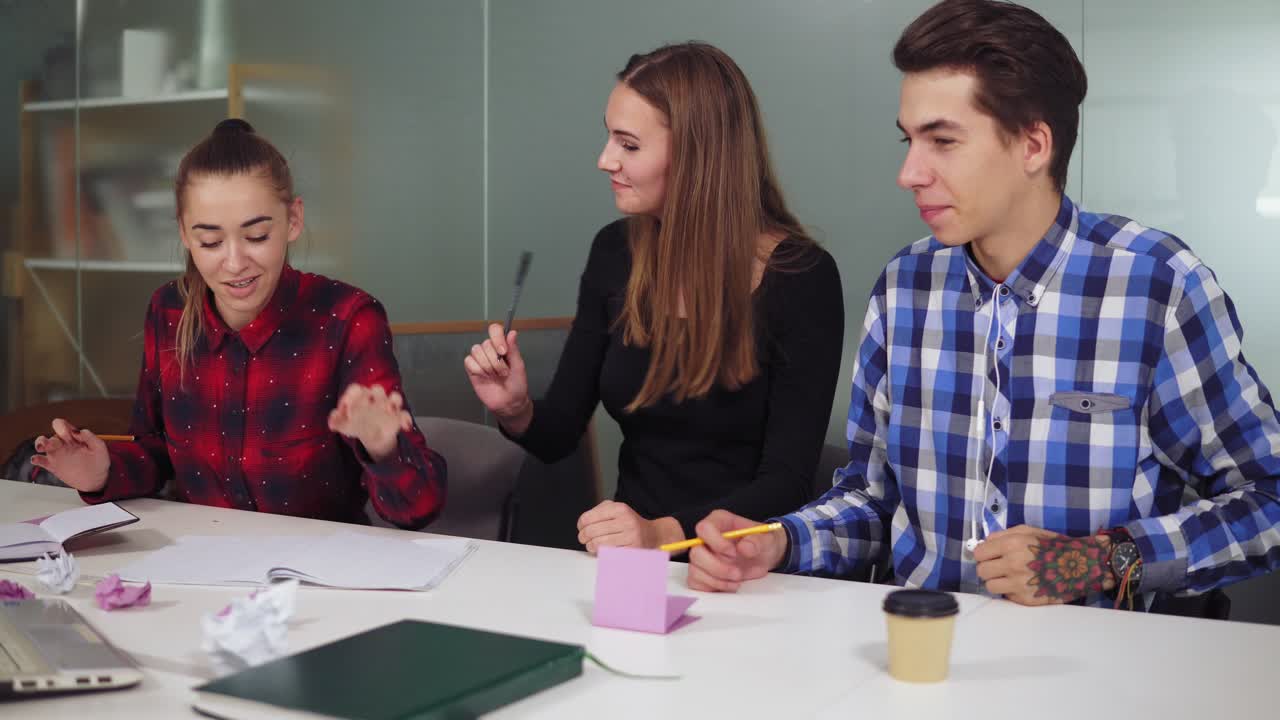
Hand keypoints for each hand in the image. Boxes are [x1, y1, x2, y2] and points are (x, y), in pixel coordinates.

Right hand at [31, 418, 109, 492]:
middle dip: (51, 438)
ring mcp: (57, 454)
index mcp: (73, 436)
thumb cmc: (99, 461)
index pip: (62, 426)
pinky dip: (36, 459)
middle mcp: (63, 443)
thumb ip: (91, 438)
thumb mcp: (100, 448)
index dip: (62, 427)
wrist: (96, 479)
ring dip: (40, 444)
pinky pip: (40, 460)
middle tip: (56, 443)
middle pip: (51, 436)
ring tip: (42, 447)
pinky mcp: (53, 465)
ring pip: (42, 445)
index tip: (68, 435)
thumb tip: (81, 431)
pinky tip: (36, 459)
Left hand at [328, 384, 411, 461]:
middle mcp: (375, 398)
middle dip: (374, 394)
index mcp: (360, 397)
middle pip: (377, 389)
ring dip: (393, 401)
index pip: (356, 389)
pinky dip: (405, 419)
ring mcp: (388, 407)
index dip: (351, 395)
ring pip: (395, 397)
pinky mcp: (397, 417)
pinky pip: (404, 414)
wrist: (372, 435)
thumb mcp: (343, 424)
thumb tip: (331, 424)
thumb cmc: (356, 424)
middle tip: (366, 406)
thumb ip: (336, 421)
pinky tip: (404, 427)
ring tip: (388, 409)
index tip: (345, 406)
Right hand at [463, 323, 532, 433]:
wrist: (509, 403)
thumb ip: (514, 350)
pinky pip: (469, 361)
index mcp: (502, 347)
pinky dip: (478, 369)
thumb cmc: (517, 385)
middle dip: (495, 360)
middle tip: (503, 372)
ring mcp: (480, 360)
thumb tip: (512, 332)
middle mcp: (490, 351)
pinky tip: (485, 377)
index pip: (494, 330)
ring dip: (487, 365)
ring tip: (495, 375)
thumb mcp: (519, 366)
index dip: (497, 337)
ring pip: (476, 351)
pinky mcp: (472, 369)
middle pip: (485, 343)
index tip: (503, 351)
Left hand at [576, 500, 680, 552]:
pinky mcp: (632, 550)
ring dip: (591, 546)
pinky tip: (602, 550)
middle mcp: (626, 521)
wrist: (652, 535)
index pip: (589, 517)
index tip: (581, 527)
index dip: (581, 524)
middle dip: (583, 537)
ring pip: (599, 544)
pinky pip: (609, 554)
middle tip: (583, 538)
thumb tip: (583, 522)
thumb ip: (600, 511)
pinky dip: (601, 553)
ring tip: (591, 545)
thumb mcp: (617, 509)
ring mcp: (630, 536)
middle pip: (592, 531)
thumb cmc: (630, 523)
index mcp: (620, 509)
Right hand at [686, 510, 787, 592]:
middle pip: (696, 553)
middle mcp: (706, 539)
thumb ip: (757, 541)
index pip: (704, 528)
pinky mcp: (703, 573)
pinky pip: (697, 583)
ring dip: (717, 580)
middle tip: (738, 573)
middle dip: (717, 567)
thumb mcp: (767, 538)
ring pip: (695, 571)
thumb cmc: (762, 542)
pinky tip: (729, 585)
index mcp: (719, 522)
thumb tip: (744, 548)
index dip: (717, 542)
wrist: (765, 556)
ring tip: (737, 580)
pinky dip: (712, 587)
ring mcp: (703, 557)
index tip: (734, 553)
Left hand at [975, 524, 1113, 605]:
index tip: (988, 555)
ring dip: (996, 582)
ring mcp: (1020, 584)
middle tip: (998, 567)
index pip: (978, 554)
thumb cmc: (1053, 546)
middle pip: (981, 571)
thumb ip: (1002, 535)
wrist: (1081, 565)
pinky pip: (1007, 597)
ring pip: (990, 586)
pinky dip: (1011, 591)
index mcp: (1012, 545)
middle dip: (987, 568)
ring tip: (1008, 577)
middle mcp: (1013, 565)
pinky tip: (1023, 584)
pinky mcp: (1026, 600)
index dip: (982, 554)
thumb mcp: (1028, 531)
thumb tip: (983, 544)